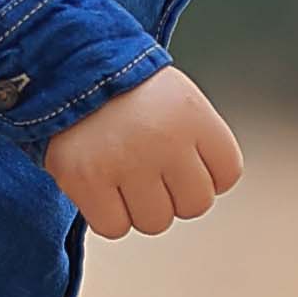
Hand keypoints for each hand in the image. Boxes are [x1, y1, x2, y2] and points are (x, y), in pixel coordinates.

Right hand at [43, 66, 242, 238]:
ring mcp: (126, 162)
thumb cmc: (127, 90)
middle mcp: (166, 140)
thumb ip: (200, 142)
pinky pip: (114, 228)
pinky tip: (101, 187)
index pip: (227, 174)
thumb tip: (207, 190)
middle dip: (174, 193)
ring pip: (155, 222)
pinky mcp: (87, 179)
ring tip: (123, 174)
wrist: (69, 68)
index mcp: (194, 115)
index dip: (206, 174)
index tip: (184, 162)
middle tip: (150, 170)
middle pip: (195, 204)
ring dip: (139, 207)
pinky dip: (107, 215)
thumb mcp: (179, 98)